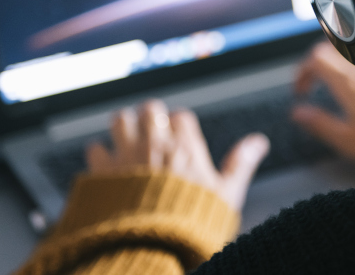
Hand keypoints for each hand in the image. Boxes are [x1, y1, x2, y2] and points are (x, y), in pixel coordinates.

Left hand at [86, 100, 269, 210]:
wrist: (151, 245)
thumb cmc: (192, 222)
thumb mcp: (227, 195)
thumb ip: (240, 164)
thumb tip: (259, 142)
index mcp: (185, 145)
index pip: (181, 116)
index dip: (181, 126)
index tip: (181, 139)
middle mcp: (154, 142)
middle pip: (150, 108)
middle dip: (151, 118)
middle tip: (153, 135)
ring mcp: (126, 154)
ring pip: (120, 118)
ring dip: (124, 127)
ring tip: (129, 141)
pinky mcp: (102, 171)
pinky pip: (95, 148)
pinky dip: (100, 154)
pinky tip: (106, 167)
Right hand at [291, 42, 354, 167]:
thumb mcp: (348, 140)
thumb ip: (320, 124)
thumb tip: (299, 114)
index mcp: (348, 82)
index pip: (315, 58)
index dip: (301, 71)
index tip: (301, 88)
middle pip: (329, 47)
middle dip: (314, 61)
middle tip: (311, 81)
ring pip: (349, 48)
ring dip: (334, 59)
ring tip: (331, 79)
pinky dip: (353, 62)